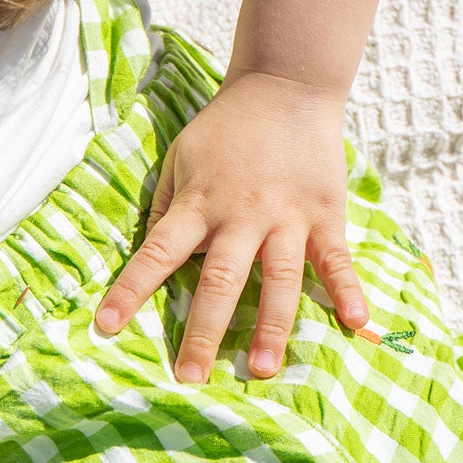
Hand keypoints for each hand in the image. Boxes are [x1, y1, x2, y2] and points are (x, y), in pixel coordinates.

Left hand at [95, 72, 367, 382]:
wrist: (286, 84)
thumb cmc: (225, 129)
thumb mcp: (182, 159)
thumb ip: (167, 207)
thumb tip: (151, 256)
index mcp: (199, 205)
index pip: (158, 253)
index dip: (131, 290)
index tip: (107, 326)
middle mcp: (242, 216)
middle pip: (221, 281)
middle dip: (204, 332)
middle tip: (190, 378)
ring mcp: (288, 217)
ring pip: (279, 280)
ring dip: (271, 328)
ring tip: (262, 370)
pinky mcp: (326, 214)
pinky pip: (337, 259)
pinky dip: (348, 290)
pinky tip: (356, 323)